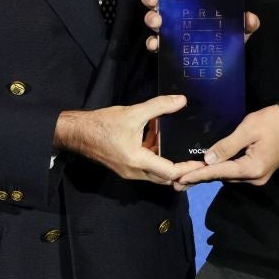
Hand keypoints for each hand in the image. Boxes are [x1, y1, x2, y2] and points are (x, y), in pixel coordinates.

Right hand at [55, 93, 191, 183]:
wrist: (76, 133)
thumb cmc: (102, 124)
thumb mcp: (133, 112)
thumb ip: (159, 107)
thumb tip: (182, 100)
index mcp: (137, 161)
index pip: (170, 172)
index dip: (188, 168)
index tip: (202, 162)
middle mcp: (134, 171)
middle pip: (165, 177)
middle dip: (182, 170)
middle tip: (198, 159)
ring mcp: (129, 171)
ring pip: (155, 172)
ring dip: (168, 160)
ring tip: (183, 147)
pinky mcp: (125, 166)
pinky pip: (146, 166)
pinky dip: (156, 155)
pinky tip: (159, 137)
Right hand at [141, 0, 258, 50]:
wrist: (219, 67)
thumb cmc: (226, 42)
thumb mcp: (239, 33)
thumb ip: (247, 25)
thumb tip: (250, 19)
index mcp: (196, 7)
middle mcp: (178, 15)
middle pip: (160, 1)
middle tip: (155, 0)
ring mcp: (169, 31)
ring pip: (153, 20)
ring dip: (151, 18)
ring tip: (157, 22)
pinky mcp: (165, 48)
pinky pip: (153, 44)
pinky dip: (152, 43)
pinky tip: (156, 44)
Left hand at [172, 105, 278, 189]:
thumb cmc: (272, 121)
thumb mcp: (248, 128)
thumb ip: (227, 145)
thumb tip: (208, 160)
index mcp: (252, 168)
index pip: (219, 172)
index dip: (198, 175)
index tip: (180, 180)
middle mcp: (255, 177)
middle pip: (222, 177)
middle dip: (199, 178)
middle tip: (177, 183)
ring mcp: (258, 176)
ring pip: (228, 176)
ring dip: (208, 175)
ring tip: (187, 177)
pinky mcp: (259, 171)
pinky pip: (235, 173)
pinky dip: (220, 171)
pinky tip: (206, 170)